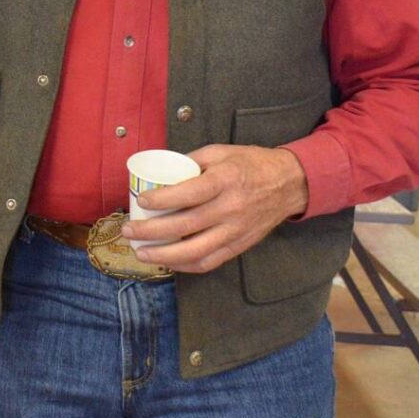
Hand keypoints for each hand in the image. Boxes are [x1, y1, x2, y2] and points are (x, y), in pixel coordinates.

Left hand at [122, 144, 308, 273]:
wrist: (289, 183)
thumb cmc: (251, 163)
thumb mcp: (222, 152)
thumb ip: (192, 161)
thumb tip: (162, 173)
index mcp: (225, 180)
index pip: (188, 194)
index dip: (161, 200)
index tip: (141, 201)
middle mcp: (230, 208)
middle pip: (185, 226)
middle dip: (151, 232)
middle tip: (129, 231)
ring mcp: (236, 230)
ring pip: (195, 251)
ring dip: (163, 256)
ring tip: (141, 252)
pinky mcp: (239, 245)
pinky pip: (209, 262)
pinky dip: (185, 265)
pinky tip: (168, 261)